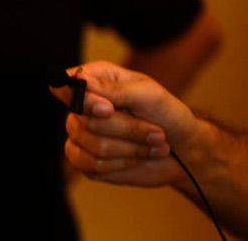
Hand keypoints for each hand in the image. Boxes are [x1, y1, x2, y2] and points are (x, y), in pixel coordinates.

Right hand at [50, 61, 199, 186]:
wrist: (181, 148)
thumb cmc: (166, 114)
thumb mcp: (149, 94)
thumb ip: (114, 89)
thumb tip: (81, 81)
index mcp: (93, 81)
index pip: (65, 87)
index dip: (83, 100)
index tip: (107, 109)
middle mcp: (81, 108)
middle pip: (87, 122)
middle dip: (128, 130)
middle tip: (157, 133)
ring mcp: (80, 135)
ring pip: (94, 146)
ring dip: (132, 149)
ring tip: (155, 146)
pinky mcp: (85, 161)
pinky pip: (93, 166)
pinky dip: (123, 164)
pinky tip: (138, 158)